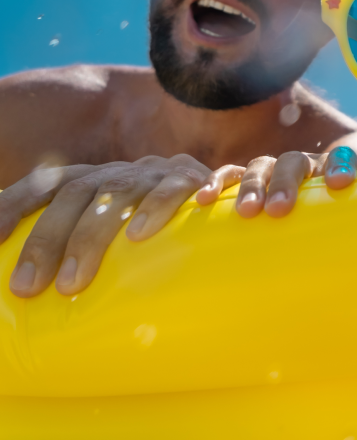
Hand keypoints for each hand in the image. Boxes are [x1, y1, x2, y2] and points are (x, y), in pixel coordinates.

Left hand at [2, 155, 210, 297]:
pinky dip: (156, 208)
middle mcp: (120, 172)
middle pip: (75, 192)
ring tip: (74, 284)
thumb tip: (29, 291)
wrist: (229, 201)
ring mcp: (156, 173)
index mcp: (96, 179)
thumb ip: (82, 245)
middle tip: (27, 289)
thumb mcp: (116, 232)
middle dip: (46, 240)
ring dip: (91, 236)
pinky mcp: (194, 179)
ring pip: (115, 191)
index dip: (13, 206)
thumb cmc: (160, 232)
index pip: (45, 185)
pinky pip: (174, 188)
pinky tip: (139, 235)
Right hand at [196, 146, 356, 218]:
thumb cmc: (338, 226)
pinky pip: (228, 176)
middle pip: (296, 162)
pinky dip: (216, 183)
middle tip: (280, 210)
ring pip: (262, 167)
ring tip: (248, 212)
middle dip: (287, 183)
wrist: (303, 214)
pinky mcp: (243, 184)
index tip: (340, 184)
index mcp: (333, 172)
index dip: (339, 165)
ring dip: (254, 186)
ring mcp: (272, 173)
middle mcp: (304, 169)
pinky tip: (203, 200)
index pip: (340, 158)